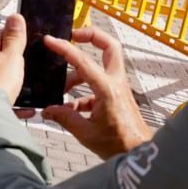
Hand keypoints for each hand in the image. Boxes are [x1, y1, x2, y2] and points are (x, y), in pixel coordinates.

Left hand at [0, 12, 27, 102]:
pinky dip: (10, 99)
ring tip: (21, 86)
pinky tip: (26, 108)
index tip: (23, 47)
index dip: (15, 40)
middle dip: (12, 62)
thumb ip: (15, 37)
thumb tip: (15, 17)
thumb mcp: (12, 55)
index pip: (0, 36)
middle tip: (22, 69)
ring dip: (10, 81)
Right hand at [40, 27, 151, 158]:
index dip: (64, 48)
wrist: (139, 153)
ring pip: (99, 66)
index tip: (50, 40)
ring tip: (61, 89)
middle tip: (72, 36)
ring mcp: (118, 87)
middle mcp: (115, 82)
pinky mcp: (116, 95)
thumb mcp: (86, 133)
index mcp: (107, 89)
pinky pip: (97, 84)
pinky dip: (82, 91)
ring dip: (79, 72)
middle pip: (109, 46)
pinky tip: (70, 108)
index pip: (82, 60)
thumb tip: (48, 110)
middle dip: (91, 35)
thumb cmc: (120, 144)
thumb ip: (65, 118)